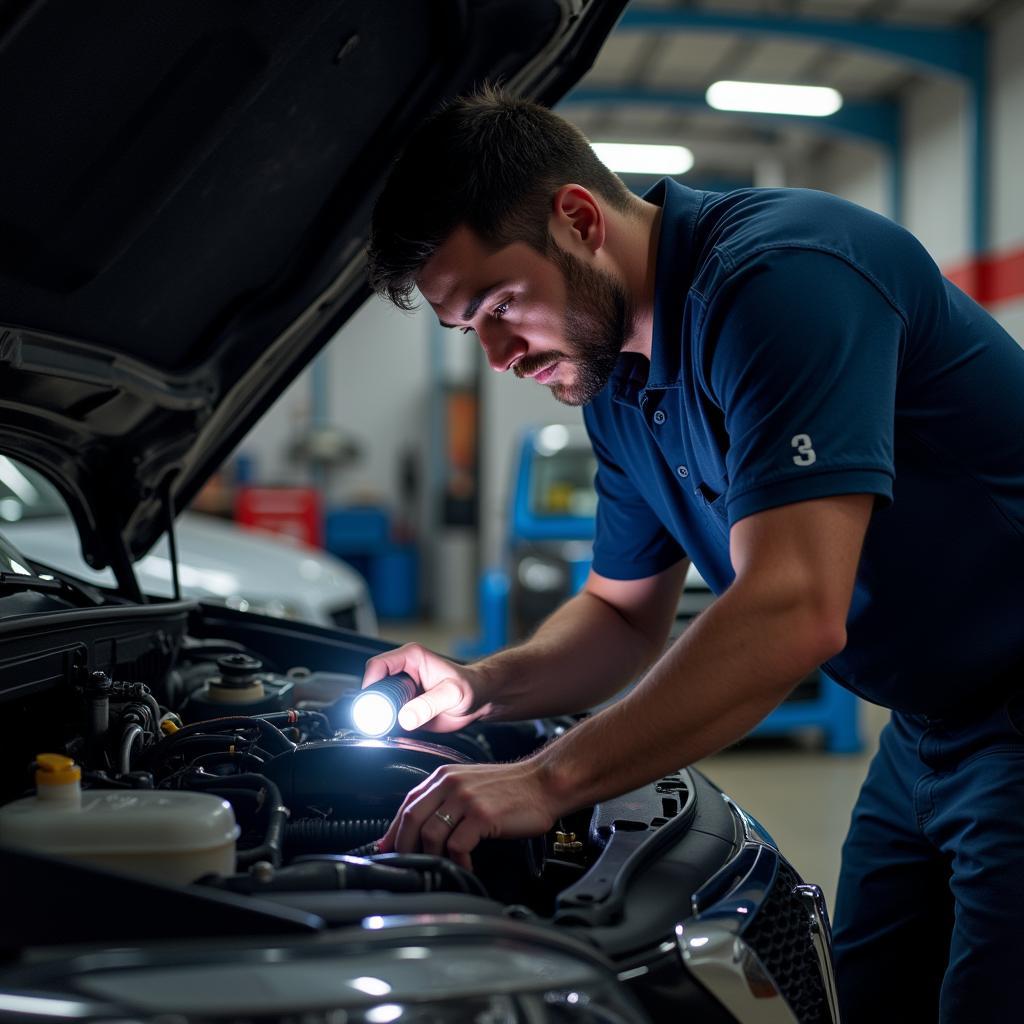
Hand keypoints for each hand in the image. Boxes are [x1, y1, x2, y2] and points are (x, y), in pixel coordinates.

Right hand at [361, 644, 491, 732]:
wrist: (480, 701)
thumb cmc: (472, 687)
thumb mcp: (453, 694)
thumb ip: (430, 704)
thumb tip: (406, 717)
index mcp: (411, 658)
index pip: (377, 665)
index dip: (370, 684)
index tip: (372, 704)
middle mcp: (403, 672)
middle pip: (374, 685)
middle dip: (373, 704)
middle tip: (382, 720)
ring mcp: (403, 691)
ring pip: (378, 703)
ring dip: (380, 716)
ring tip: (391, 726)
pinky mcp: (405, 707)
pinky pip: (388, 716)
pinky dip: (387, 726)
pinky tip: (397, 731)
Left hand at [378, 760, 557, 869]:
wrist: (543, 783)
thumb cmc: (510, 789)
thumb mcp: (470, 785)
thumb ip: (445, 801)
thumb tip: (420, 830)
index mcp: (445, 776)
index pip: (407, 804)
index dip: (394, 830)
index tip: (388, 849)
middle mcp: (451, 784)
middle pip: (412, 819)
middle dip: (406, 847)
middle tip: (411, 865)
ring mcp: (466, 798)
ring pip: (431, 834)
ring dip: (433, 857)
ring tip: (443, 866)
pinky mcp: (482, 815)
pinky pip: (457, 845)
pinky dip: (458, 861)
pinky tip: (466, 865)